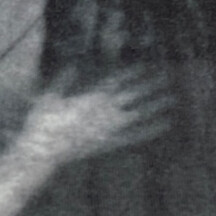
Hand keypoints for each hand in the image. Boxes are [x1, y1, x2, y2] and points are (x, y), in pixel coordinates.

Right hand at [23, 67, 176, 165]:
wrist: (42, 152)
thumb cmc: (42, 123)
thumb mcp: (49, 96)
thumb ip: (63, 79)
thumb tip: (72, 64)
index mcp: (91, 97)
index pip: (118, 80)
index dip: (134, 71)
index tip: (148, 64)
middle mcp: (105, 111)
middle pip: (134, 94)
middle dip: (151, 83)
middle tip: (168, 74)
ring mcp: (109, 129)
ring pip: (139, 113)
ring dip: (156, 104)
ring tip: (173, 98)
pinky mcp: (109, 144)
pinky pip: (135, 136)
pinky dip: (151, 129)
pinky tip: (164, 125)